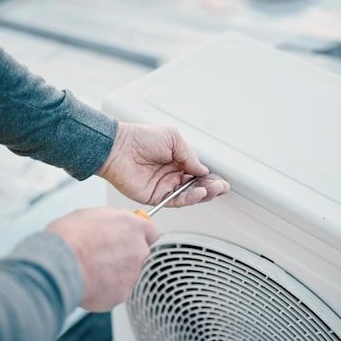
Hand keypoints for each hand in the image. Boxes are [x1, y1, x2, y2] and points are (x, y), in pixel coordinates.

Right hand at [46, 207, 158, 310]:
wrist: (61, 265)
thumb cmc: (71, 238)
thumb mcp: (91, 214)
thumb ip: (112, 220)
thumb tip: (113, 222)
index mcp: (134, 227)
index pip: (151, 232)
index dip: (139, 236)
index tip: (131, 238)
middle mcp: (139, 251)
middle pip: (139, 254)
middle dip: (125, 256)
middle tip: (102, 255)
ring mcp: (132, 274)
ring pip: (127, 274)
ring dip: (114, 273)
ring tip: (92, 269)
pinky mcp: (122, 294)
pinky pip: (116, 291)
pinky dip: (105, 289)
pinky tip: (90, 281)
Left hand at [97, 122, 229, 206]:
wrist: (118, 147)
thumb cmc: (141, 138)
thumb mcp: (172, 138)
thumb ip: (189, 155)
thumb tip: (203, 169)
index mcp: (177, 161)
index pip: (199, 173)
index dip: (211, 178)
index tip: (221, 181)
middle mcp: (172, 175)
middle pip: (196, 186)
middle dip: (211, 188)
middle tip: (221, 187)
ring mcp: (164, 187)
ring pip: (189, 195)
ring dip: (203, 194)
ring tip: (212, 190)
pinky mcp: (155, 197)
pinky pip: (175, 201)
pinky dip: (189, 198)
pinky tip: (198, 192)